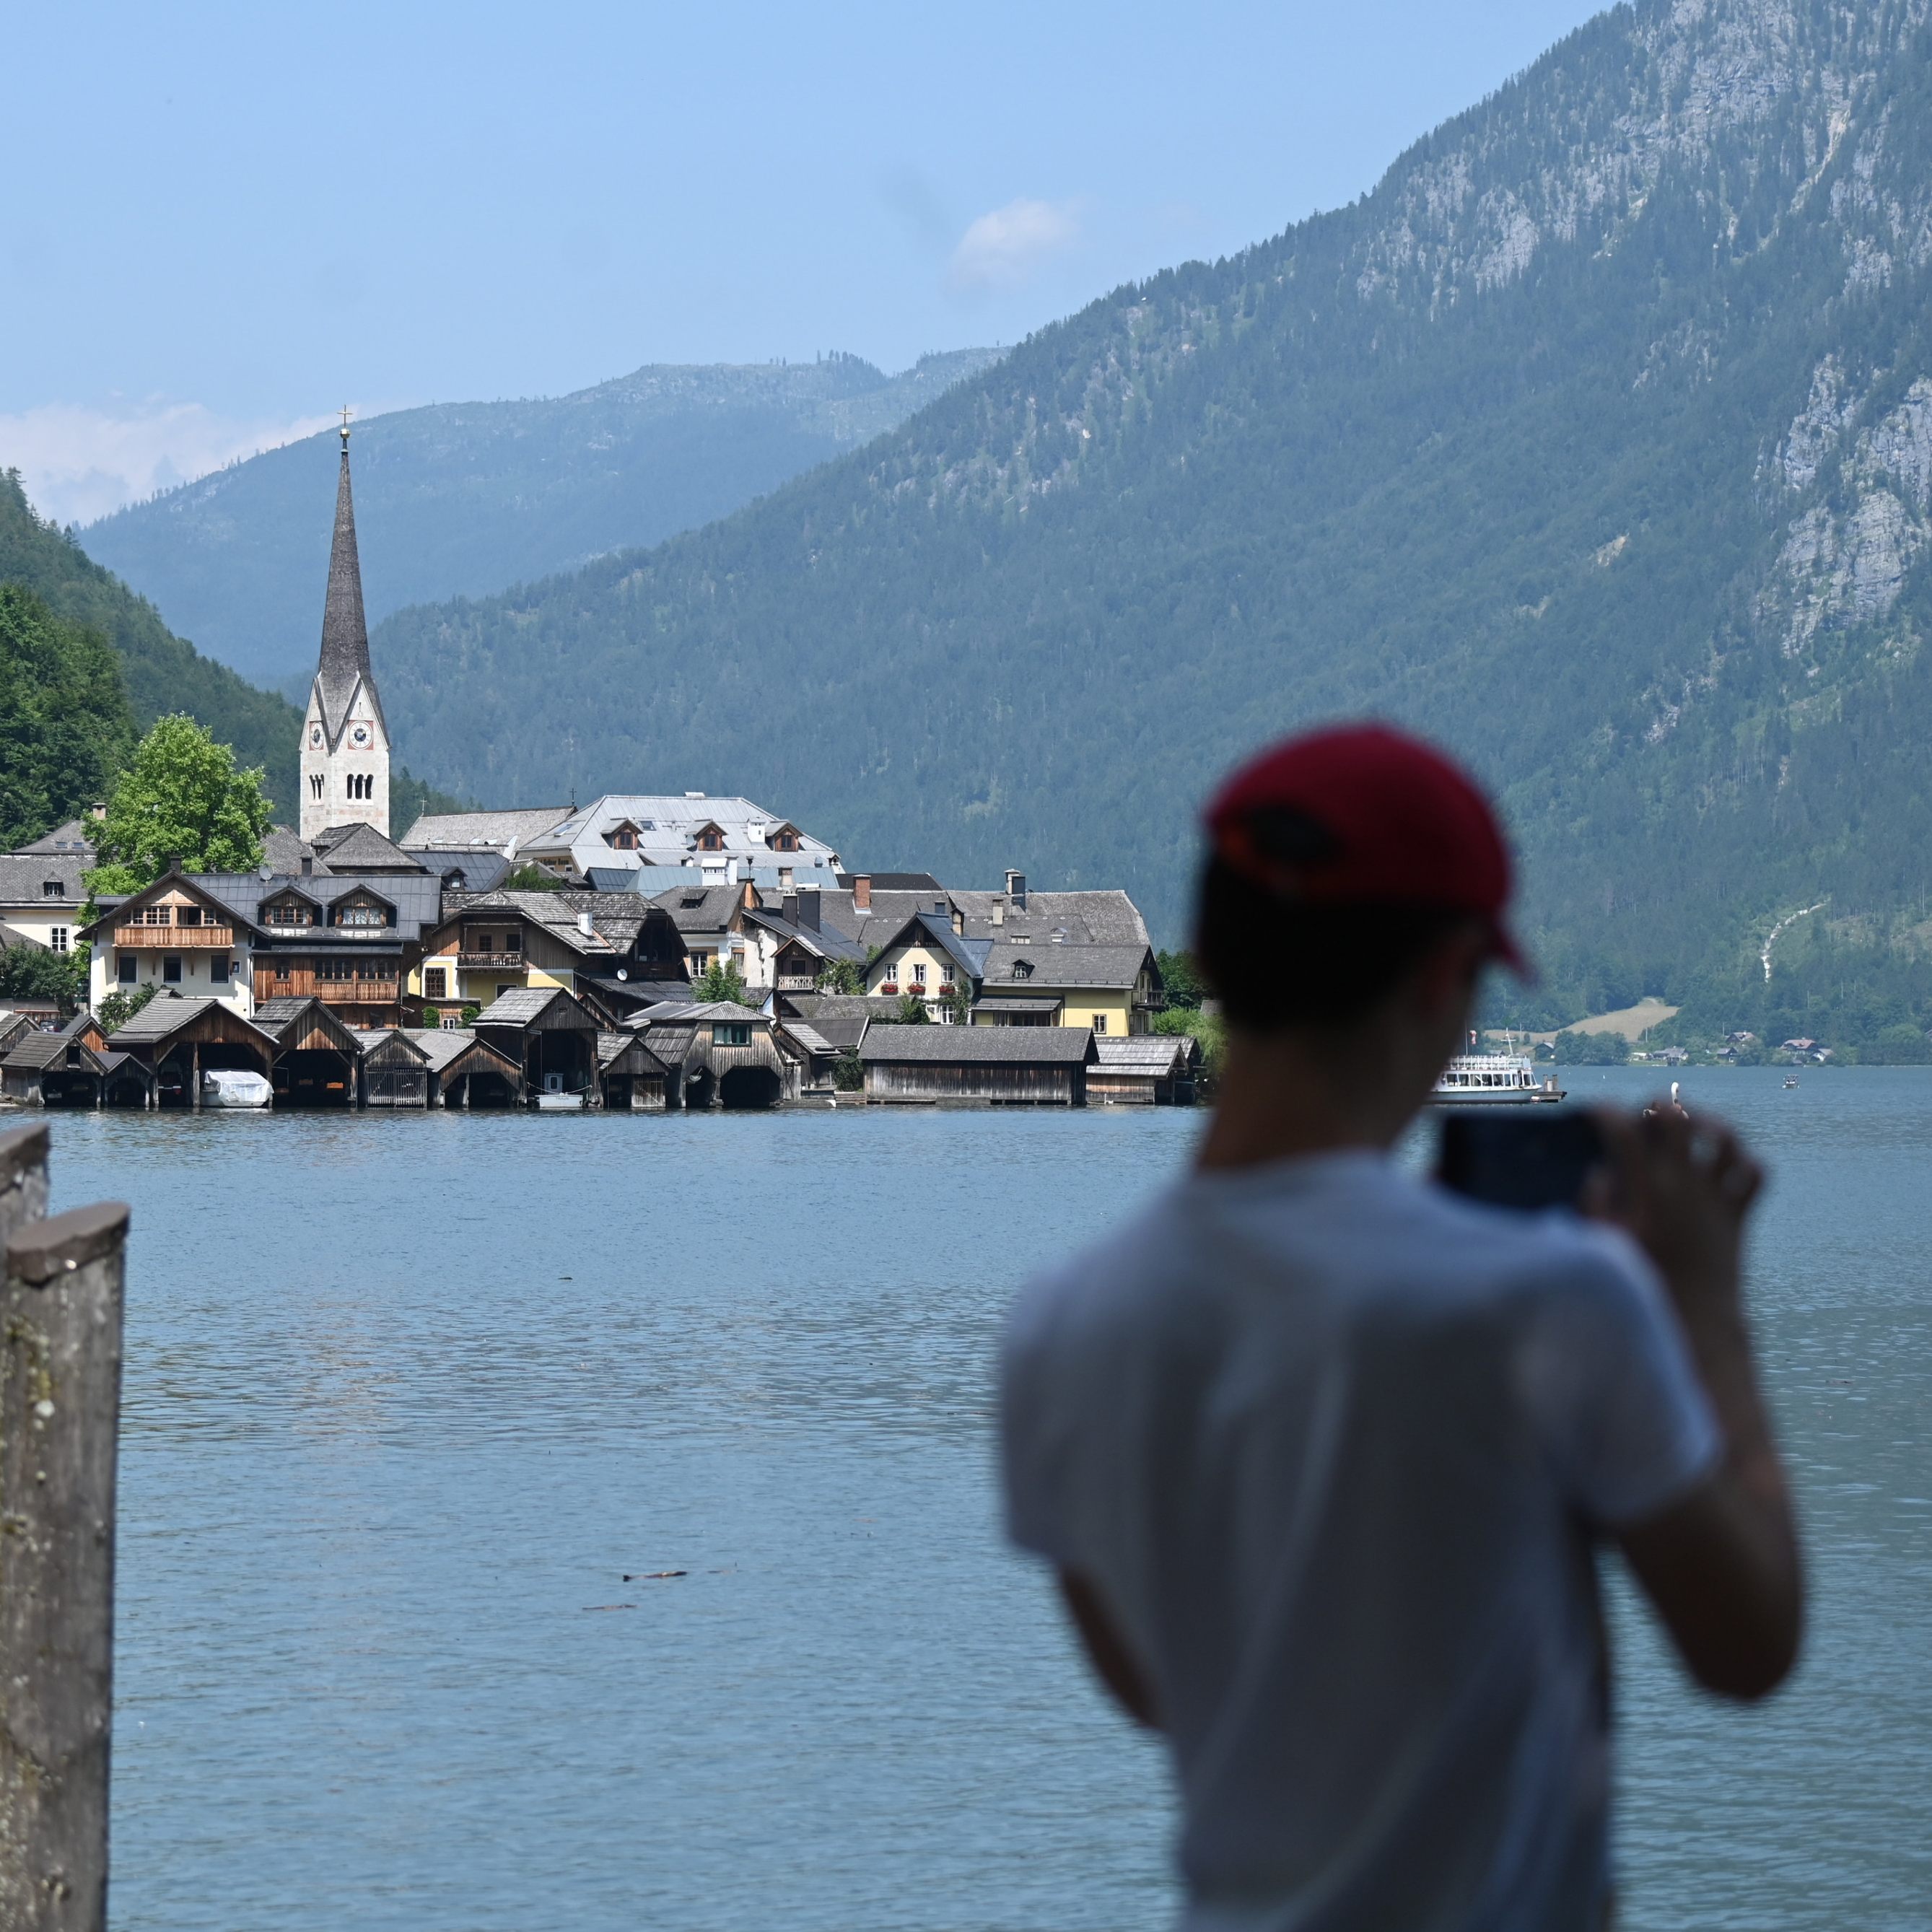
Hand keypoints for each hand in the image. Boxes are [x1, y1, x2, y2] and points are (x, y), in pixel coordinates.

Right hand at [1584, 1104, 1763, 1318]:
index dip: (1606, 1113)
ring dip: (1708, 1124)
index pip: (1625, 1133)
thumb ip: (1596, 1205)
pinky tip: (1724, 1167)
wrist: (1699, 1323)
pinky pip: (1755, 1174)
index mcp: (1646, 1194)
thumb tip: (1601, 1172)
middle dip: (1658, 1105)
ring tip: (1692, 1129)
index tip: (1596, 1113)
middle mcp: (1685, 1187)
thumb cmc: (1644, 1287)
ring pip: (1725, 1138)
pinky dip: (1744, 1163)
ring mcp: (1716, 1199)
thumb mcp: (1607, 1247)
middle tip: (1647, 1116)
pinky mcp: (1738, 1215)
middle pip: (1678, 1119)